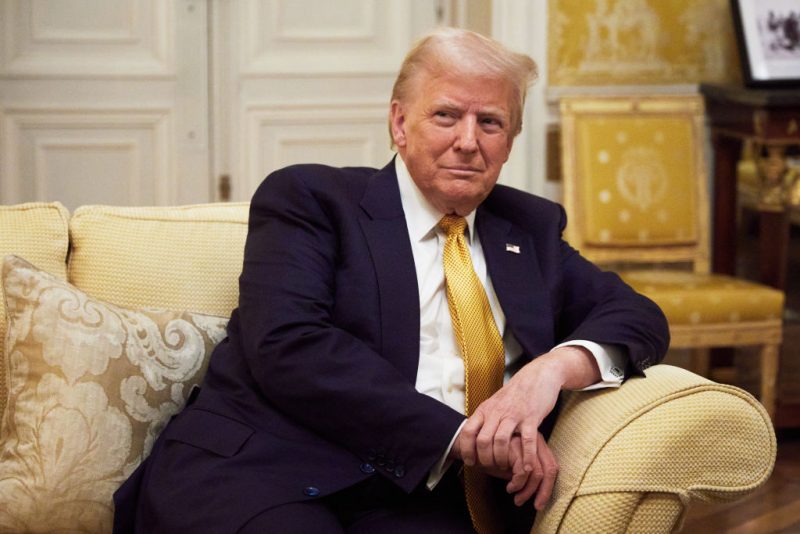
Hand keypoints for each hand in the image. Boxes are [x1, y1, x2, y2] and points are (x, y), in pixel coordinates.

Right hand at [451, 431, 557, 508]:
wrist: (470, 444)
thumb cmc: (492, 456)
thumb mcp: (511, 467)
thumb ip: (525, 474)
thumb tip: (539, 493)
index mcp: (536, 443)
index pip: (551, 466)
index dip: (548, 488)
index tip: (539, 503)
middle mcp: (534, 439)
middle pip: (549, 469)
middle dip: (542, 492)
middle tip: (532, 505)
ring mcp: (524, 441)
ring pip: (537, 472)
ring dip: (527, 491)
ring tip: (516, 497)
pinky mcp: (513, 446)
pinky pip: (523, 471)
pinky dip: (517, 484)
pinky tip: (509, 488)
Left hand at [459, 346, 598, 475]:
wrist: (538, 375)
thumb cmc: (515, 393)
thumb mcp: (494, 402)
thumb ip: (485, 418)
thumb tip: (472, 436)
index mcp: (485, 409)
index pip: (468, 431)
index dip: (467, 450)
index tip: (471, 462)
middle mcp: (497, 412)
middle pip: (483, 440)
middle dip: (485, 459)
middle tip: (490, 468)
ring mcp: (514, 414)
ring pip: (500, 441)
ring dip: (501, 459)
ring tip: (505, 468)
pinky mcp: (531, 417)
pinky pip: (526, 441)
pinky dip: (526, 457)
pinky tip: (526, 468)